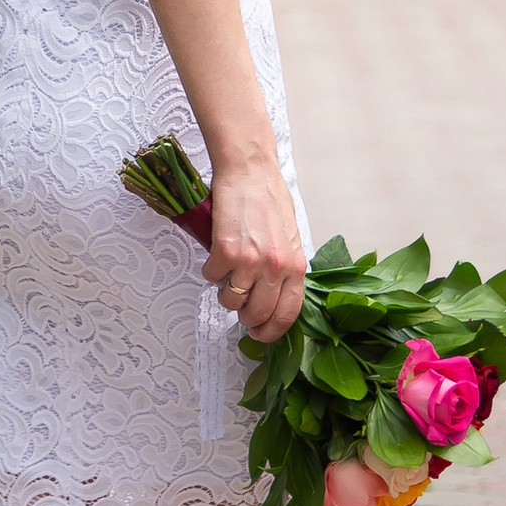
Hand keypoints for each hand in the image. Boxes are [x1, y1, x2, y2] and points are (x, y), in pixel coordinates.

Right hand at [203, 155, 303, 343]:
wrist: (250, 172)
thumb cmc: (268, 199)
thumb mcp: (289, 238)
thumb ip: (285, 268)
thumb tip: (274, 295)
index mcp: (295, 265)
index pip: (287, 314)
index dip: (271, 331)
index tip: (260, 334)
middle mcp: (276, 267)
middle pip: (257, 314)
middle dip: (244, 316)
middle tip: (238, 307)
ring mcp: (250, 261)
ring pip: (231, 301)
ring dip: (224, 293)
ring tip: (226, 275)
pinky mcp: (226, 251)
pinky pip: (212, 278)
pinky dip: (210, 271)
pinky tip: (215, 256)